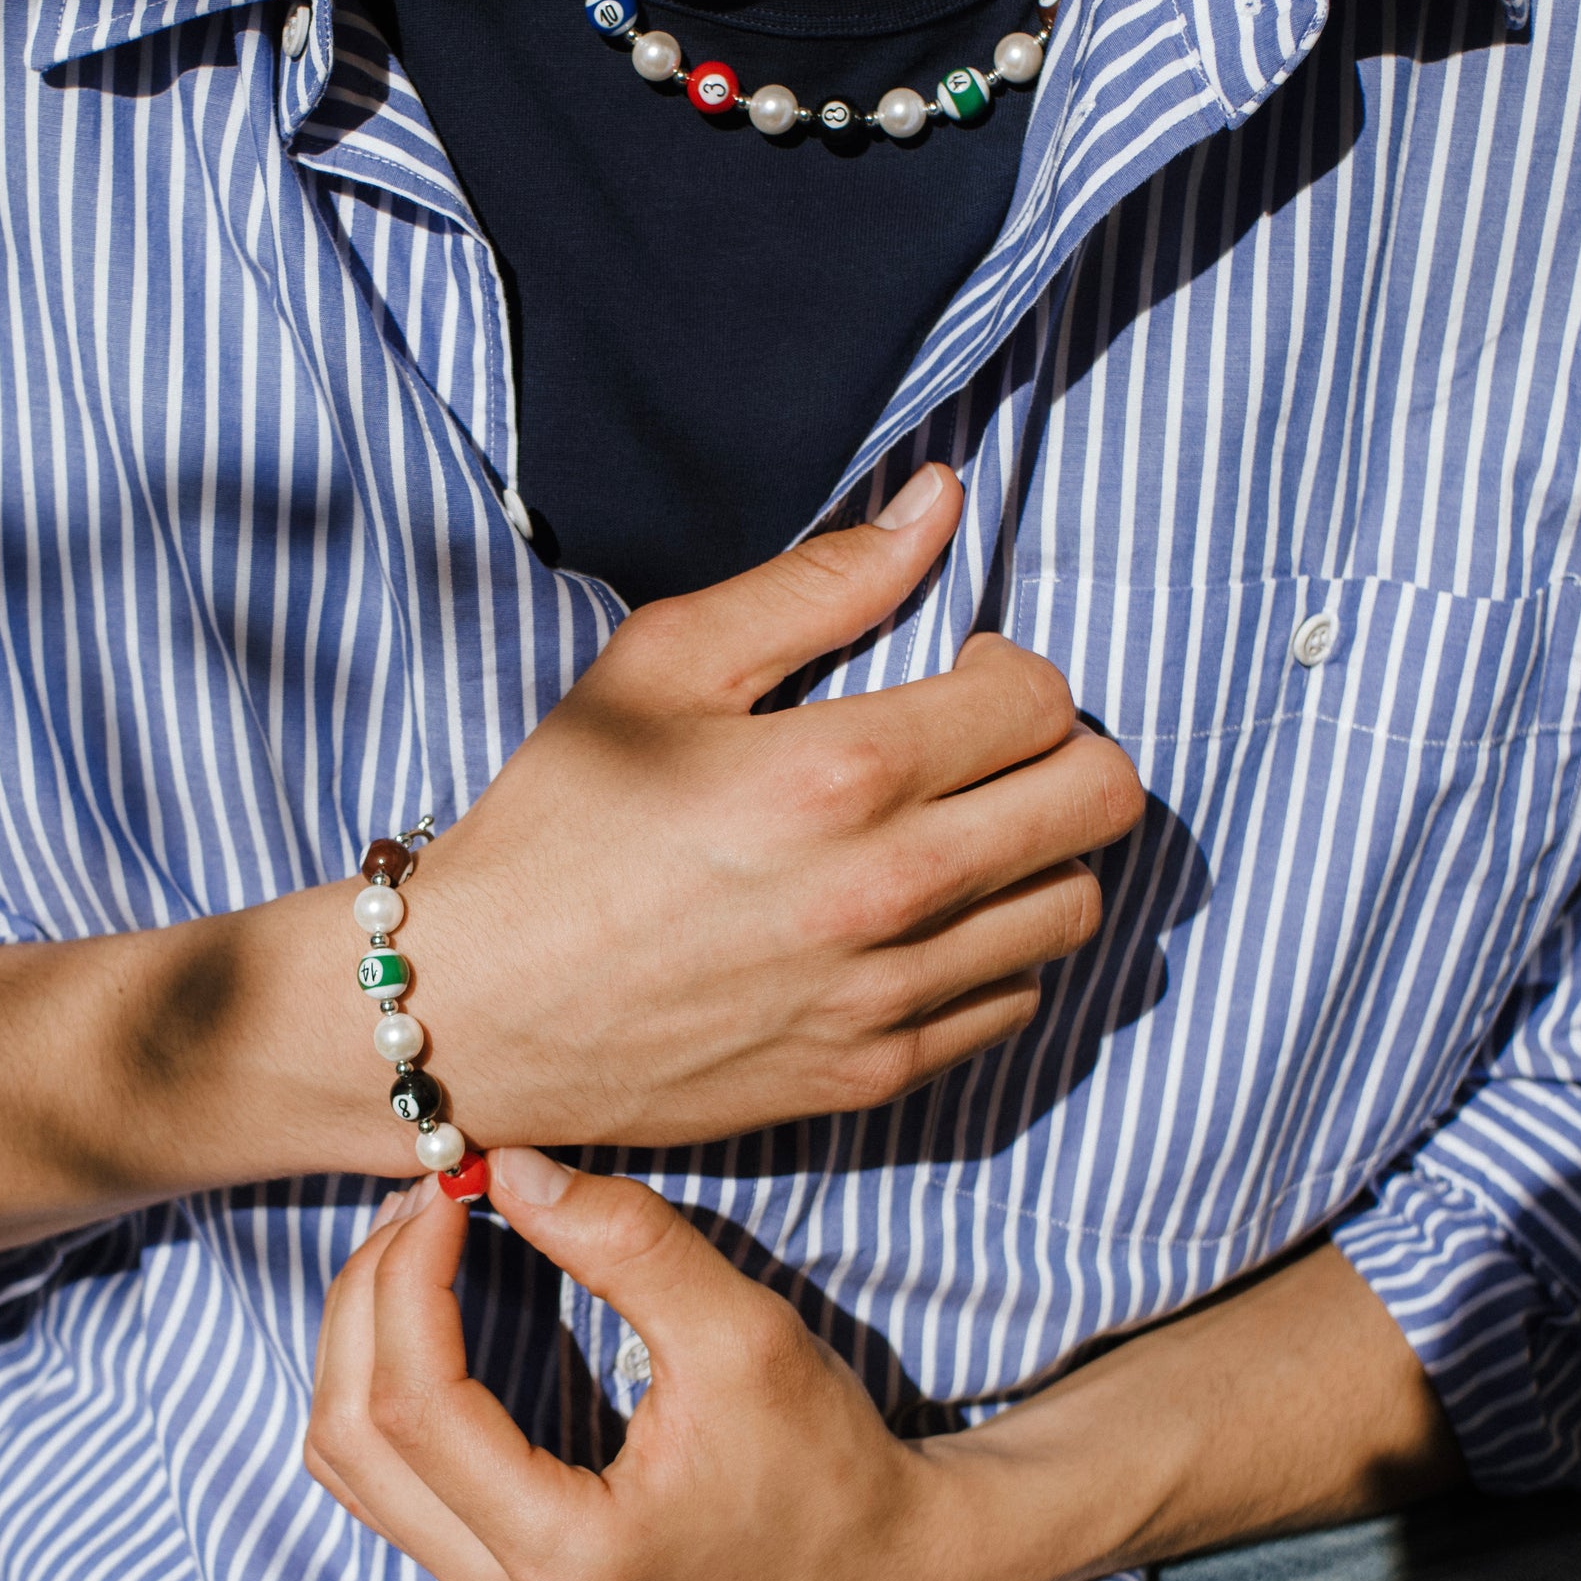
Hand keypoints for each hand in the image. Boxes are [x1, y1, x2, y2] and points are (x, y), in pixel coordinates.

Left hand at [306, 1155, 987, 1580]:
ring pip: (352, 1462)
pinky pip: (388, 1480)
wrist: (868, 1562)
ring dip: (365, 1334)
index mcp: (563, 1549)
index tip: (451, 1183)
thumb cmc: (822, 1454)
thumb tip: (512, 1169)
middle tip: (428, 1194)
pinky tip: (429, 1301)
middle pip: (353, 1434)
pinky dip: (386, 1378)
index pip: (417, 1402)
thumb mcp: (743, 1332)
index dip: (410, 1274)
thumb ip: (630, 1245)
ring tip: (421, 1233)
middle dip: (372, 1292)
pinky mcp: (500, 1574)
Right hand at [408, 464, 1144, 1148]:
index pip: (1042, 699)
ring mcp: (889, 997)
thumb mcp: (664, 664)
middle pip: (1102, 803)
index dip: (1015, 665)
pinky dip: (997, 947)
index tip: (960, 670)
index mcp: (841, 774)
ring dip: (1041, 851)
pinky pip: (1016, 1002)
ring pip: (1076, 908)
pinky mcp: (873, 1076)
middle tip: (988, 744)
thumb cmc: (560, 819)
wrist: (478, 1008)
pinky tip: (924, 919)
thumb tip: (941, 504)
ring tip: (962, 830)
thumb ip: (821, 581)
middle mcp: (888, 892)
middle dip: (1066, 748)